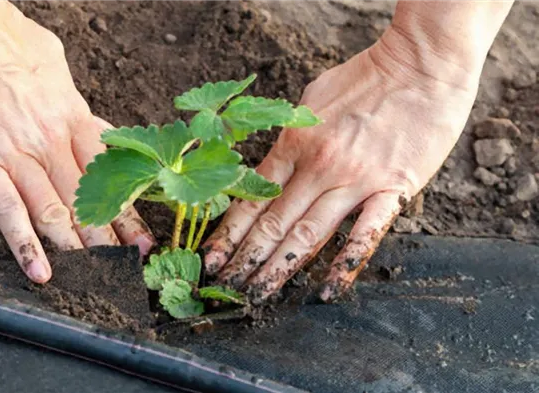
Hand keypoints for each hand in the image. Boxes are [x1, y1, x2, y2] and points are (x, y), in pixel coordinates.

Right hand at [0, 2, 154, 282]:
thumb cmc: (1, 33)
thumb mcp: (53, 63)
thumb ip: (74, 101)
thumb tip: (91, 123)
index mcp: (71, 113)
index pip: (109, 170)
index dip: (129, 205)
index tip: (144, 230)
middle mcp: (50, 137)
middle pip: (88, 196)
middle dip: (113, 234)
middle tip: (133, 263)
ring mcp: (15, 151)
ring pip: (54, 209)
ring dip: (78, 247)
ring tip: (98, 275)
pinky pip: (6, 209)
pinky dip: (24, 244)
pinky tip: (39, 270)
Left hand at [202, 27, 478, 302]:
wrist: (421, 63)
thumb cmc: (365, 76)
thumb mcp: (310, 99)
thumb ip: (290, 137)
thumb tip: (271, 168)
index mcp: (295, 142)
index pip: (252, 198)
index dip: (229, 232)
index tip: (211, 258)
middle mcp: (318, 166)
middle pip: (274, 223)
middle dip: (246, 259)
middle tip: (226, 288)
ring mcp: (354, 180)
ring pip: (309, 234)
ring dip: (280, 268)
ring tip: (259, 295)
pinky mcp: (391, 188)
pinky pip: (365, 234)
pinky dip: (345, 265)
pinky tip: (327, 291)